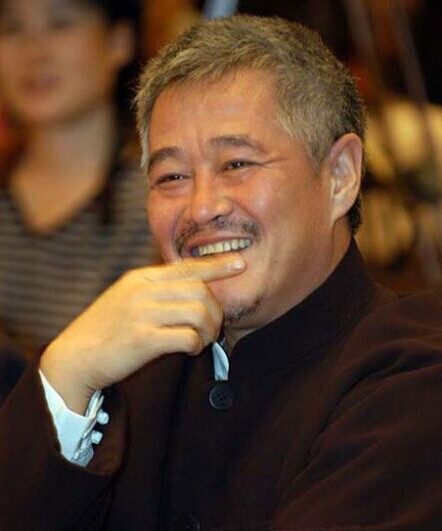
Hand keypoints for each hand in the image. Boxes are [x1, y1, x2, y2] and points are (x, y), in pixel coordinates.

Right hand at [40, 254, 245, 412]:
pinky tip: (190, 349)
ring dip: (210, 329)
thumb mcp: (126, 299)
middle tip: (215, 328)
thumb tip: (192, 290)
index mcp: (140, 279)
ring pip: (198, 312)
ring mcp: (142, 314)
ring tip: (205, 340)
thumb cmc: (105, 330)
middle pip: (200, 290)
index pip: (187, 266)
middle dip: (217, 310)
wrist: (74, 357)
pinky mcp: (142, 339)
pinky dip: (196, 344)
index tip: (239, 264)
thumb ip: (154, 291)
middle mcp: (143, 291)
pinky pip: (187, 337)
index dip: (217, 264)